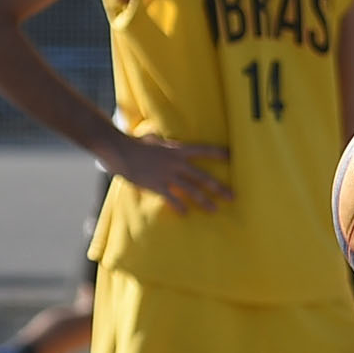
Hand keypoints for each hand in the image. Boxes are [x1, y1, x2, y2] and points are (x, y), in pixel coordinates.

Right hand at [106, 131, 230, 213]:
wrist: (120, 150)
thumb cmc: (136, 144)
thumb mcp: (154, 139)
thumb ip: (163, 143)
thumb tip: (159, 138)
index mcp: (178, 150)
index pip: (203, 149)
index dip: (218, 153)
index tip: (232, 156)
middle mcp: (176, 162)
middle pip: (203, 176)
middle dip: (219, 187)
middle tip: (232, 196)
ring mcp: (167, 174)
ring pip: (191, 190)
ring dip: (204, 201)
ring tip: (214, 210)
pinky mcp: (157, 185)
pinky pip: (172, 198)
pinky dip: (179, 206)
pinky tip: (185, 213)